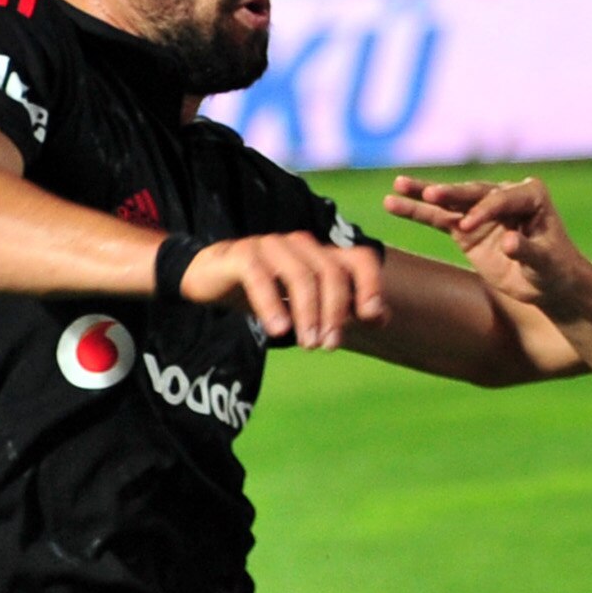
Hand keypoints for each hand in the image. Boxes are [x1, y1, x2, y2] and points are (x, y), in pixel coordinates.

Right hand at [179, 230, 386, 346]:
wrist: (209, 278)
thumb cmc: (265, 292)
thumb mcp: (306, 304)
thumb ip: (343, 308)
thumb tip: (382, 317)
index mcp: (322, 255)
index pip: (360, 260)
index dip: (372, 286)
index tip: (372, 318)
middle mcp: (301, 246)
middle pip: (332, 273)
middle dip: (336, 313)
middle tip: (329, 346)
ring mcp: (271, 246)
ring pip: (301, 276)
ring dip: (308, 314)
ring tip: (308, 345)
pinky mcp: (242, 255)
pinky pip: (261, 277)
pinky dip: (272, 305)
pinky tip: (277, 331)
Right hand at [385, 175, 591, 316]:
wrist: (550, 284)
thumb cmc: (556, 270)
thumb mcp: (547, 264)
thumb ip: (528, 252)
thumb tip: (510, 242)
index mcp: (531, 196)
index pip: (501, 199)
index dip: (484, 212)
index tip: (467, 227)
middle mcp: (505, 196)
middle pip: (473, 193)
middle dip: (451, 194)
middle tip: (431, 193)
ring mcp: (482, 210)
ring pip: (451, 201)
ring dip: (424, 194)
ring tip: (398, 186)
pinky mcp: (466, 227)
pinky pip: (439, 217)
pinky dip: (417, 211)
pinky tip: (393, 203)